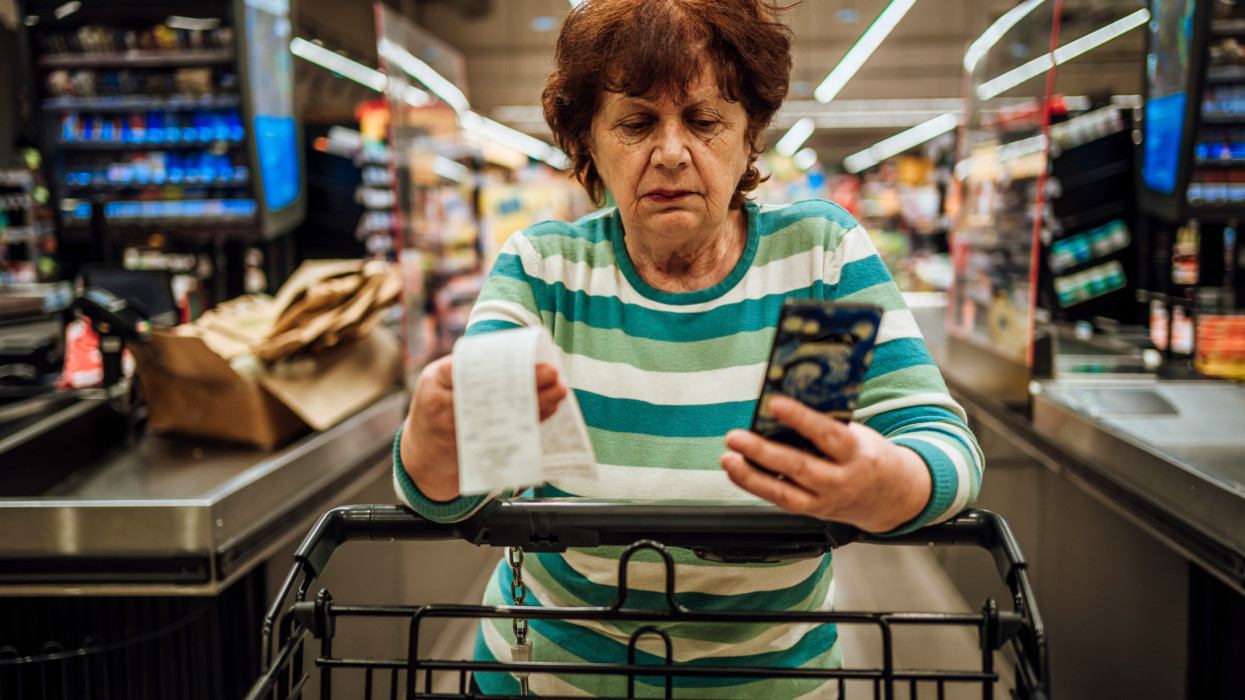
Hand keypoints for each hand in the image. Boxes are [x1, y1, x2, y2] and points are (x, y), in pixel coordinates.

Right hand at [399, 357, 568, 500]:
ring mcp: (459, 433)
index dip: (496, 364)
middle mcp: (444, 408)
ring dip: (537, 404)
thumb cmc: (435, 406)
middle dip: (526, 383)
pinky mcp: (476, 451)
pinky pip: (509, 435)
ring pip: (505, 416)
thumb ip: (465, 369)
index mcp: (434, 381)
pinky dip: (531, 422)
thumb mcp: (438, 381)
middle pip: (492, 393)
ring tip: (559, 390)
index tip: (523, 357)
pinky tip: (549, 409)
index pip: (466, 367)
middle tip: (552, 372)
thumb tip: (514, 353)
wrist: (422, 456)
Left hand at [720, 396, 930, 532]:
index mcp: (858, 454)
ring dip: (751, 475)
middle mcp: (841, 481)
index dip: (801, 419)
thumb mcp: (859, 436)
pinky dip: (755, 485)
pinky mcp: (813, 512)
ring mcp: (826, 501)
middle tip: (736, 436)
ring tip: (729, 457)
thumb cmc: (869, 456)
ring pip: (784, 493)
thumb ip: (828, 425)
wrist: (893, 498)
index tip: (775, 404)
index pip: (827, 435)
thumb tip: (786, 408)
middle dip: (763, 451)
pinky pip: (780, 500)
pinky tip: (737, 470)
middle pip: (799, 467)